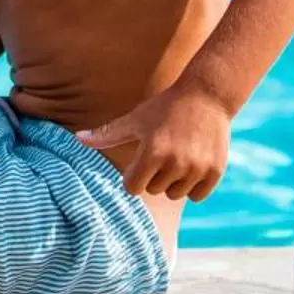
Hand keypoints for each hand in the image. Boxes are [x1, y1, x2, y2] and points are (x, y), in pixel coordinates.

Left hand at [76, 83, 231, 201]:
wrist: (207, 96)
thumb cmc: (165, 107)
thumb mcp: (135, 118)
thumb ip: (107, 134)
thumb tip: (77, 138)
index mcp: (153, 152)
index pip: (133, 188)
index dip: (132, 176)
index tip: (138, 162)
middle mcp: (176, 163)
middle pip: (154, 190)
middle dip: (153, 176)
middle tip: (160, 153)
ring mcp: (197, 169)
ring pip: (175, 195)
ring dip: (172, 182)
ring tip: (176, 157)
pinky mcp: (215, 172)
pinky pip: (196, 196)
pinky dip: (192, 186)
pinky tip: (191, 164)